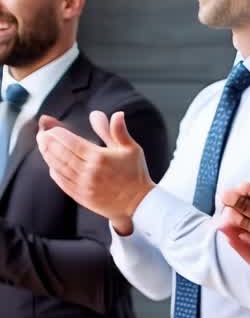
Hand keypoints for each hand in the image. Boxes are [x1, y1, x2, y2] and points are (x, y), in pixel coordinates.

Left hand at [36, 110, 154, 226]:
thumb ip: (118, 131)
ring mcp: (84, 186)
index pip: (71, 142)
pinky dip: (55, 173)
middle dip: (48, 143)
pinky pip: (63, 183)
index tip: (51, 129)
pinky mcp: (83, 197)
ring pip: (59, 168)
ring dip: (48, 156)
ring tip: (43, 147)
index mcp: (100, 158)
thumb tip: (116, 114)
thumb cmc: (136, 174)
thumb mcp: (131, 149)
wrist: (139, 203)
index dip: (58, 134)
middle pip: (61, 154)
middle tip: (42, 135)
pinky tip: (51, 166)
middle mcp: (89, 172)